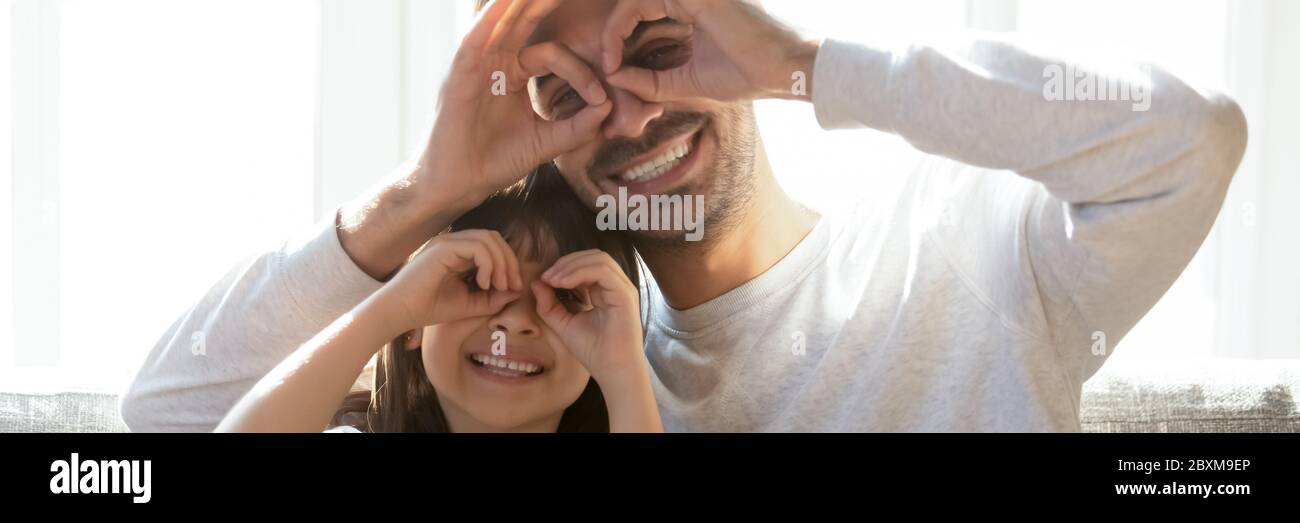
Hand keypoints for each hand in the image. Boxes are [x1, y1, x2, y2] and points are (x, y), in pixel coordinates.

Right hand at [379, 230, 524, 333]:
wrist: (399, 313)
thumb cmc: (429, 309)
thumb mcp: (470, 305)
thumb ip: (493, 298)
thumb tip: (517, 290)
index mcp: (459, 252)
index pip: (493, 245)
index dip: (509, 264)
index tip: (513, 288)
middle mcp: (453, 243)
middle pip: (494, 238)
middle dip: (509, 261)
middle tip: (512, 286)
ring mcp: (447, 242)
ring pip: (488, 239)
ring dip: (501, 263)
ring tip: (498, 286)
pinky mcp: (443, 247)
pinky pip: (477, 247)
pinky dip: (488, 264)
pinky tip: (484, 283)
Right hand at [419, 0, 614, 204]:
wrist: (459, 184)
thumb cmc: (495, 161)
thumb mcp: (546, 142)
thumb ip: (577, 126)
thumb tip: (607, 106)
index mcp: (514, 73)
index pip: (553, 54)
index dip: (580, 72)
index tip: (599, 99)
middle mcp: (496, 62)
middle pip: (525, 21)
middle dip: (546, 3)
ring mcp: (478, 64)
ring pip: (503, 21)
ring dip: (520, 1)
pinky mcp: (461, 72)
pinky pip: (477, 37)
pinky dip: (491, 16)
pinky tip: (504, 0)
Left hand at [532, 250, 646, 385]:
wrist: (612, 371)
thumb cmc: (593, 351)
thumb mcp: (563, 324)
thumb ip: (549, 304)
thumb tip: (536, 282)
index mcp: (605, 291)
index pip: (587, 264)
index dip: (564, 266)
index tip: (544, 279)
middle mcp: (616, 286)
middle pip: (593, 256)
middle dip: (566, 262)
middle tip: (547, 276)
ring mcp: (623, 288)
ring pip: (598, 259)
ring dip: (571, 265)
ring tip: (553, 279)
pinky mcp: (625, 294)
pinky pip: (602, 271)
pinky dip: (579, 273)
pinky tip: (562, 283)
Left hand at [601, 0, 820, 102]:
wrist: (780, 69)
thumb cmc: (745, 74)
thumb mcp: (686, 81)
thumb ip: (650, 80)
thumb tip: (613, 77)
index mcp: (690, 7)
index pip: (641, 10)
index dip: (618, 37)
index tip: (612, 69)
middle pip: (632, 4)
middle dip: (610, 33)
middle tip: (604, 62)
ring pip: (631, 0)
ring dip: (610, 31)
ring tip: (607, 59)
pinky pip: (638, 2)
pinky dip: (618, 27)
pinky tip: (614, 55)